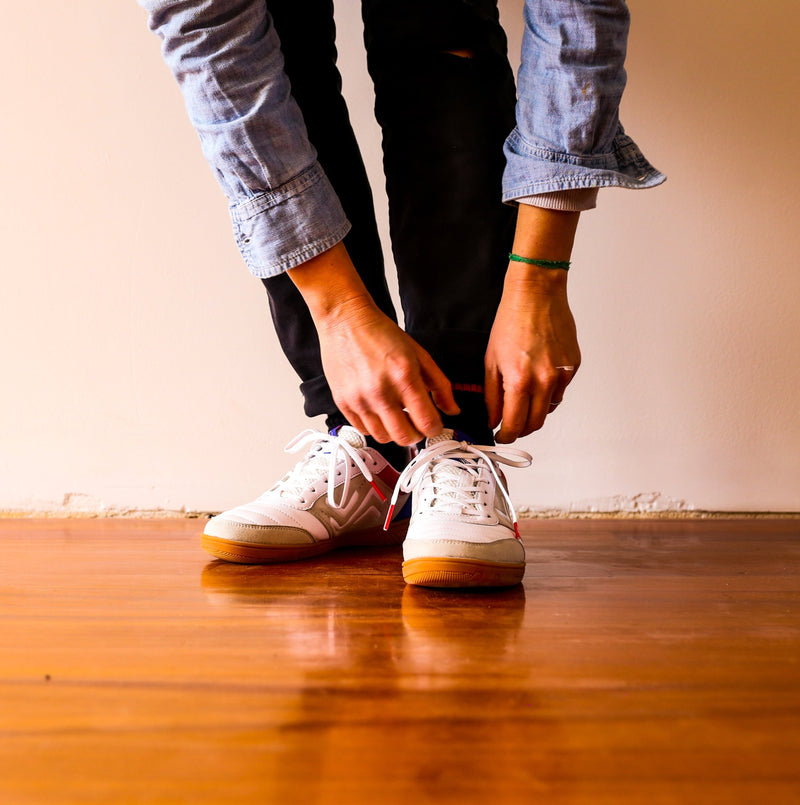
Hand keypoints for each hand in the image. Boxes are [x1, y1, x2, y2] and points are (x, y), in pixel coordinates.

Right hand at [288, 242, 458, 444]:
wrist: (346, 321)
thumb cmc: (381, 334)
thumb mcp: (419, 355)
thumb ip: (440, 385)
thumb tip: (452, 410)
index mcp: (404, 377)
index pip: (427, 423)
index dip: (435, 428)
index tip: (435, 424)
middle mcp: (380, 392)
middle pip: (405, 437)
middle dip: (416, 434)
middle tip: (417, 423)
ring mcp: (359, 400)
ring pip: (384, 438)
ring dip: (395, 431)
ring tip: (397, 415)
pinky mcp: (342, 403)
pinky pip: (364, 430)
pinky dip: (375, 427)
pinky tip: (380, 412)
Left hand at [485, 271, 579, 443]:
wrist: (536, 295)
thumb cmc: (511, 321)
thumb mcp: (491, 360)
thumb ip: (492, 395)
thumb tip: (494, 419)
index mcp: (520, 380)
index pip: (515, 423)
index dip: (506, 435)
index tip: (502, 436)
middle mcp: (544, 380)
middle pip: (535, 423)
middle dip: (521, 429)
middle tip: (511, 426)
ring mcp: (562, 374)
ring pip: (549, 409)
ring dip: (535, 411)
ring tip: (523, 397)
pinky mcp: (573, 366)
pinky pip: (560, 391)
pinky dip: (548, 393)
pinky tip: (538, 379)